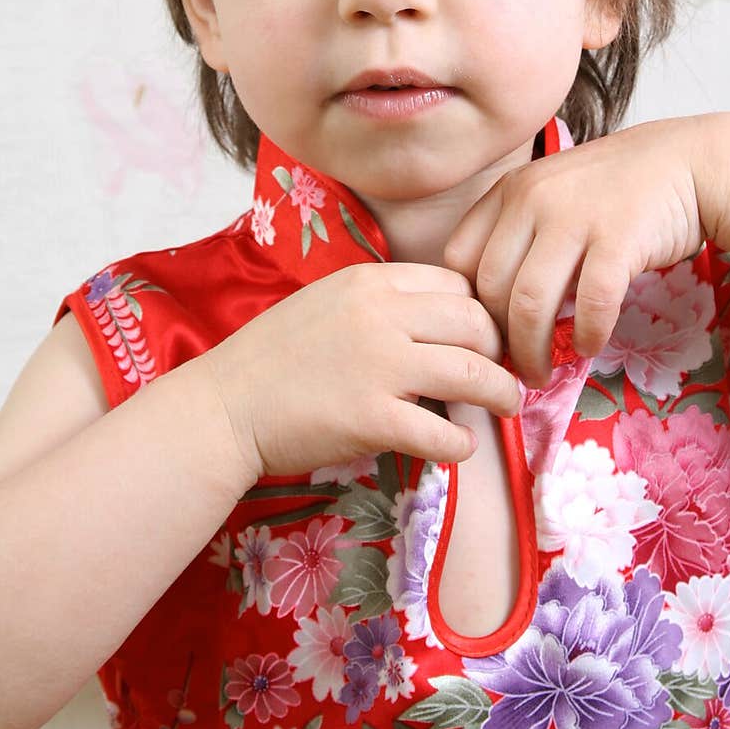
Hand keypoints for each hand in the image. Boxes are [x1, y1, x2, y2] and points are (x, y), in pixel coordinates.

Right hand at [204, 261, 520, 479]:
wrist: (224, 406)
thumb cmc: (273, 358)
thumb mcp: (328, 303)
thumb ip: (380, 305)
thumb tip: (439, 322)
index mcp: (369, 281)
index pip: (455, 284)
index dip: (481, 312)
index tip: (485, 338)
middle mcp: (379, 315)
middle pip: (476, 323)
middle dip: (500, 349)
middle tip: (503, 371)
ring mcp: (377, 366)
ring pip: (472, 373)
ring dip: (500, 393)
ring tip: (506, 406)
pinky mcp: (370, 418)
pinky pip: (442, 432)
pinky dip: (462, 443)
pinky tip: (460, 447)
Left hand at [443, 117, 707, 389]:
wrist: (689, 161)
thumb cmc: (619, 187)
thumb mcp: (553, 192)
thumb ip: (521, 234)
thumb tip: (495, 306)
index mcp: (510, 189)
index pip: (459, 259)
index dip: (468, 305)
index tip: (487, 333)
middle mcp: (532, 199)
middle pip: (492, 288)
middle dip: (498, 340)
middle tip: (513, 367)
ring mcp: (574, 216)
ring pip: (529, 303)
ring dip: (532, 350)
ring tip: (542, 374)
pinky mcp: (618, 238)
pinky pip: (589, 303)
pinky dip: (586, 334)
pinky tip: (588, 346)